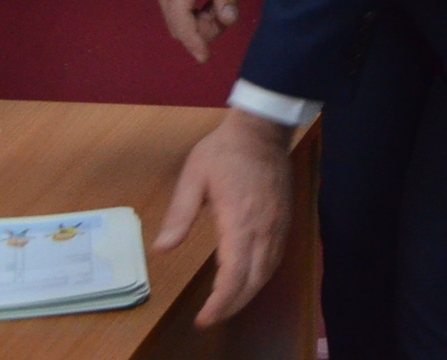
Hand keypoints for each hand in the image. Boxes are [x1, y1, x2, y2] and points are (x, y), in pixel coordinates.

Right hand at [154, 0, 243, 62]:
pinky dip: (193, 16)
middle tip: (227, 15)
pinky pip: (177, 10)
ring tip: (221, 7)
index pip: (180, 18)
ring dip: (199, 24)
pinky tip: (211, 5)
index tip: (206, 58)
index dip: (193, 41)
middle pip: (177, 24)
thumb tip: (228, 20)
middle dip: (202, 31)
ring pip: (176, 19)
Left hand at [154, 109, 290, 327]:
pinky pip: (276, 257)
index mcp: (239, 220)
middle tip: (211, 317)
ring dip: (248, 293)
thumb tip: (162, 249)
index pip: (233, 275)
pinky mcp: (285, 220)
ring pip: (268, 272)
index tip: (204, 318)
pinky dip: (261, 276)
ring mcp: (278, 225)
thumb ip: (179, 215)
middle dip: (233, 305)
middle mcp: (263, 228)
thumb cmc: (223, 151)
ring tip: (227, 304)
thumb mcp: (193, 177)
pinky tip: (248, 278)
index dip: (220, 302)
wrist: (261, 129)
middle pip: (253, 280)